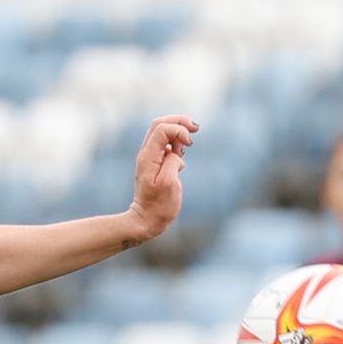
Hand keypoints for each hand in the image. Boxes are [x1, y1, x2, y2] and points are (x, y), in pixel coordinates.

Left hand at [126, 114, 197, 239]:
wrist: (146, 221)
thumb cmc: (159, 206)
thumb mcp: (169, 184)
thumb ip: (172, 161)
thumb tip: (175, 152)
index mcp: (148, 157)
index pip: (162, 129)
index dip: (179, 130)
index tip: (190, 145)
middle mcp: (146, 154)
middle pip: (160, 124)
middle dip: (179, 122)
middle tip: (196, 129)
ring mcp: (149, 158)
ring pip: (162, 132)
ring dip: (178, 132)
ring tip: (189, 144)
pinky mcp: (155, 164)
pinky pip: (164, 144)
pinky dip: (176, 143)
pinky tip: (182, 154)